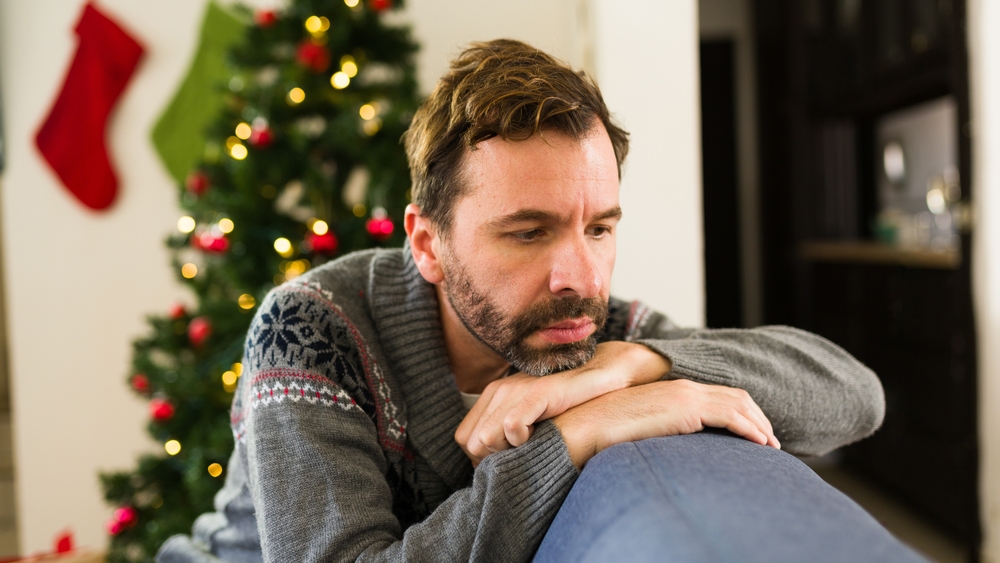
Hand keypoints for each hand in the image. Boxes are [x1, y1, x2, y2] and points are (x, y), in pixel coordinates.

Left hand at [456, 342, 670, 464]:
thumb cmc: (568, 402)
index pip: (464, 437)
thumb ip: (509, 433)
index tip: (507, 459)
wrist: (601, 374)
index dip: (482, 456)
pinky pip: (510, 425)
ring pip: (485, 437)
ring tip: (529, 446)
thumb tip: (493, 465)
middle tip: (519, 455)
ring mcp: (515, 390)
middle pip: (471, 442)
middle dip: (492, 457)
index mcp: (493, 395)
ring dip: (505, 451)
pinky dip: (520, 440)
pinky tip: (537, 437)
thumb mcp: (532, 416)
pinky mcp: (536, 393)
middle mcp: (498, 390)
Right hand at [553, 378, 779, 468]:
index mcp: (675, 390)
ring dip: (760, 424)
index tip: (755, 432)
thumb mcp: (646, 428)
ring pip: (739, 404)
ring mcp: (686, 394)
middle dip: (758, 417)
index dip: (743, 412)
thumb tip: (678, 445)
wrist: (591, 424)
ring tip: (772, 445)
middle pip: (736, 396)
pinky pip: (730, 414)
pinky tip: (760, 444)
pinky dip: (750, 428)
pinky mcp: (686, 406)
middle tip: (771, 440)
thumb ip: (666, 429)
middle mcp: (684, 387)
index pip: (721, 395)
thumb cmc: (610, 431)